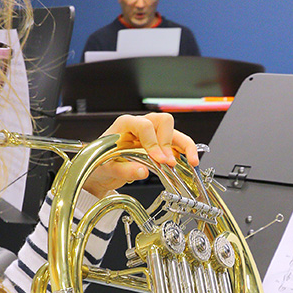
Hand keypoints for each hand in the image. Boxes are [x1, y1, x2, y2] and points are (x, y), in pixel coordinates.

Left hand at [82, 113, 198, 198]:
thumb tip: (142, 171)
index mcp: (125, 125)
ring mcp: (153, 135)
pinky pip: (177, 145)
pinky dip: (186, 153)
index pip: (144, 125)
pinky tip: (190, 163)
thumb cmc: (99, 163)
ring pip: (175, 132)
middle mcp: (141, 126)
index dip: (153, 141)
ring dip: (186, 146)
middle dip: (168, 142)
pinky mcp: (160, 147)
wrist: (100, 171)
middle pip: (164, 122)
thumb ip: (123, 170)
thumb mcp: (106, 168)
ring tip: (192, 161)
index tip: (158, 158)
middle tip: (167, 162)